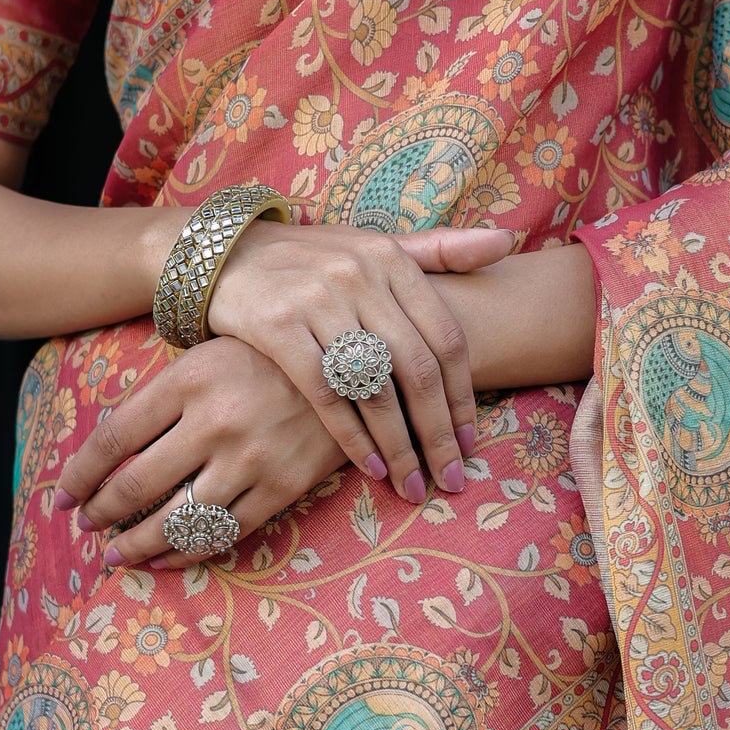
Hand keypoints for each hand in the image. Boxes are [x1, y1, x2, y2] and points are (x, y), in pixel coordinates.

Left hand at [55, 337, 344, 566]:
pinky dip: (187, 552)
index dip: (80, 475)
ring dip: (137, 545)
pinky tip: (163, 559)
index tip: (61, 497)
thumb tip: (109, 452)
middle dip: (102, 514)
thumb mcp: (209, 354)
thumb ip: (164, 397)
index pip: (114, 439)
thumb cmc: (269, 355)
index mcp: (189, 380)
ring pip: (178, 519)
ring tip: (115, 555)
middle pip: (137, 484)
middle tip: (86, 527)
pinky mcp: (282, 487)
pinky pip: (224, 533)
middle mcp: (215, 422)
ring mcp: (251, 459)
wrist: (354, 363)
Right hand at [206, 221, 511, 501]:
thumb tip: (505, 244)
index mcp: (391, 258)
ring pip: (375, 388)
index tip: (470, 444)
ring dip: (400, 445)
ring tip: (412, 485)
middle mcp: (360, 275)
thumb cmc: (311, 261)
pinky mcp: (277, 327)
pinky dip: (352, 436)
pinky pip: (326, 394)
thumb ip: (439, 250)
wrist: (224, 255)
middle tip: (452, 479)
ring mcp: (317, 300)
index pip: (447, 338)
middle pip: (417, 370)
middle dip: (438, 434)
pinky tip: (370, 466)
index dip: (464, 398)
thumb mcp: (373, 248)